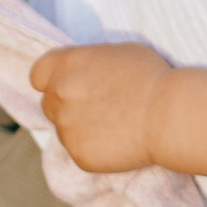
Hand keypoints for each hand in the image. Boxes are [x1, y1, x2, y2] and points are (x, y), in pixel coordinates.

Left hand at [29, 41, 172, 172]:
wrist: (168, 114)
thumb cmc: (151, 77)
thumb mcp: (118, 52)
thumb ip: (90, 62)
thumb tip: (84, 73)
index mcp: (66, 64)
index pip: (38, 74)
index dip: (52, 81)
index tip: (68, 85)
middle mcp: (58, 94)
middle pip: (50, 104)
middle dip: (67, 106)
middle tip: (98, 109)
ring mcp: (65, 127)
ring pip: (63, 129)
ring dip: (80, 128)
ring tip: (113, 125)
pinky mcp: (78, 154)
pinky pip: (78, 151)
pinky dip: (93, 148)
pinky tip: (117, 141)